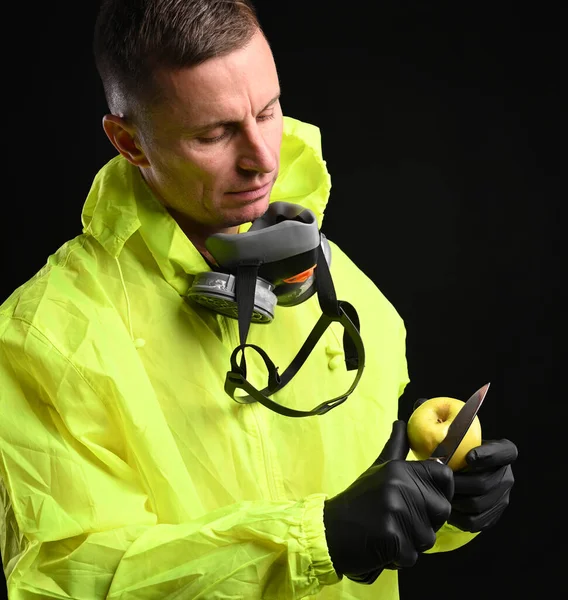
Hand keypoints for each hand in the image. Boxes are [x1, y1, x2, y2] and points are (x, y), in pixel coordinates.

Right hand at [323, 420, 453, 583]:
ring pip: (428, 537)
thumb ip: (396, 447)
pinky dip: (399, 558)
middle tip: (400, 521)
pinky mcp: (391, 538)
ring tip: (388, 532)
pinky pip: (412, 556)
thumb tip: (402, 421)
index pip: (444, 475)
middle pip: (442, 510)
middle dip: (426, 522)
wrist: (329, 529)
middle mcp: (399, 486)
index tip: (428, 500)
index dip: (443, 490)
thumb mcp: (378, 469)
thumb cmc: (358, 500)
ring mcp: (395, 511)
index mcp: (399, 469)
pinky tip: (381, 546)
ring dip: (411, 542)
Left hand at [449, 438, 517, 531]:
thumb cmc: (457, 452)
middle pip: (484, 483)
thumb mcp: (459, 441)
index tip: (468, 457)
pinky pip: (475, 521)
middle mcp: (507, 475)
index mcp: (504, 452)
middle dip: (459, 483)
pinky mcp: (494, 514)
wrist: (462, 472)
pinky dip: (458, 517)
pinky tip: (447, 508)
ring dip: (456, 500)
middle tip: (441, 482)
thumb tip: (437, 450)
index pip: (505, 452)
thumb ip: (454, 441)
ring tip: (441, 493)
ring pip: (477, 504)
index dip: (489, 455)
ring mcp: (503, 496)